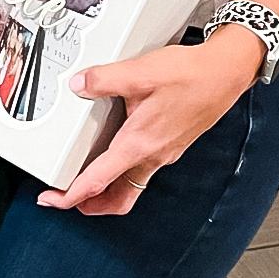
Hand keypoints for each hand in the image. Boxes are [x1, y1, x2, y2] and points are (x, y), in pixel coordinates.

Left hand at [38, 25, 263, 215]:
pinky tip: (118, 152)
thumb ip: (105, 79)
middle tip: (67, 199)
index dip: (72, 195)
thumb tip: (79, 84)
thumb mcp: (141, 72)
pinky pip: (143, 170)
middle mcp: (153, 155)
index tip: (53, 200)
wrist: (225, 74)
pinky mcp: (171, 144)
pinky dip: (125, 172)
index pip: (99, 180)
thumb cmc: (191, 75)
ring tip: (88, 183)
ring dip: (108, 191)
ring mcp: (164, 152)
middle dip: (91, 205)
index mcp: (140, 143)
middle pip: (118, 197)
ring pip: (131, 185)